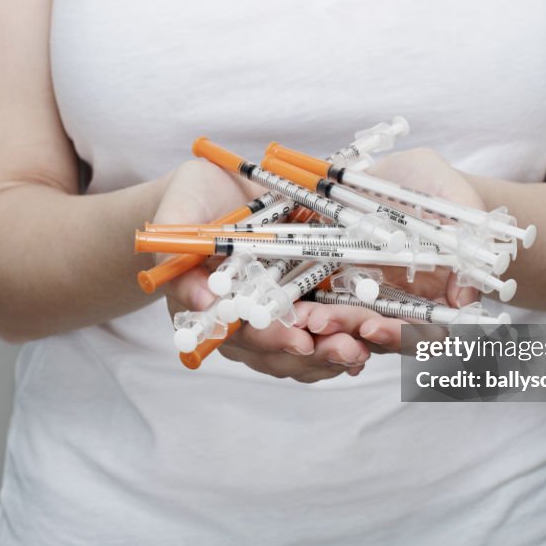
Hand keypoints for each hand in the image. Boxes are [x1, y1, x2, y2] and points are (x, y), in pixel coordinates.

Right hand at [156, 160, 371, 382]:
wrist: (216, 190)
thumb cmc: (193, 197)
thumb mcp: (180, 208)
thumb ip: (178, 244)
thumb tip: (202, 300)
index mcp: (207, 305)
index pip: (239, 334)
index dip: (271, 339)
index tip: (301, 339)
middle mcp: (238, 322)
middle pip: (275, 352)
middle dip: (314, 353)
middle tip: (348, 348)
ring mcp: (269, 320)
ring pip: (301, 354)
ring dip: (333, 355)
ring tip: (364, 348)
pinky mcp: (297, 310)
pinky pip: (319, 338)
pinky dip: (342, 343)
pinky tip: (368, 345)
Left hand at [299, 148, 486, 352]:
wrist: (406, 170)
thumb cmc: (441, 188)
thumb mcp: (461, 204)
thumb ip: (469, 245)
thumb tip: (464, 301)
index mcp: (431, 295)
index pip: (417, 332)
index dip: (396, 335)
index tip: (373, 328)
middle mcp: (394, 300)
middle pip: (371, 328)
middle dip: (344, 327)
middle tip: (319, 323)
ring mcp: (360, 288)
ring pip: (340, 315)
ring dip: (318, 319)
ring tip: (298, 315)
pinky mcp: (331, 270)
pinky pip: (312, 288)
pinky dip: (298, 295)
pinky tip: (282, 297)